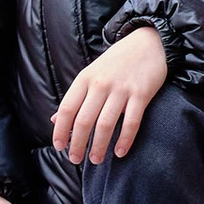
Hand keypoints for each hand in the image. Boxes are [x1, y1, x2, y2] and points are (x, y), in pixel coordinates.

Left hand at [50, 25, 169, 164]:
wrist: (148, 43)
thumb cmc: (117, 62)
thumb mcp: (91, 74)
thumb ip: (75, 97)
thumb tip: (55, 119)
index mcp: (85, 79)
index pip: (67, 108)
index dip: (60, 130)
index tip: (59, 147)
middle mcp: (101, 84)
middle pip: (84, 120)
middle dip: (78, 144)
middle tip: (76, 160)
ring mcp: (121, 89)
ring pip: (105, 124)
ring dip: (99, 146)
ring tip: (96, 160)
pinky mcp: (141, 94)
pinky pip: (131, 122)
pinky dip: (125, 140)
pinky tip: (119, 152)